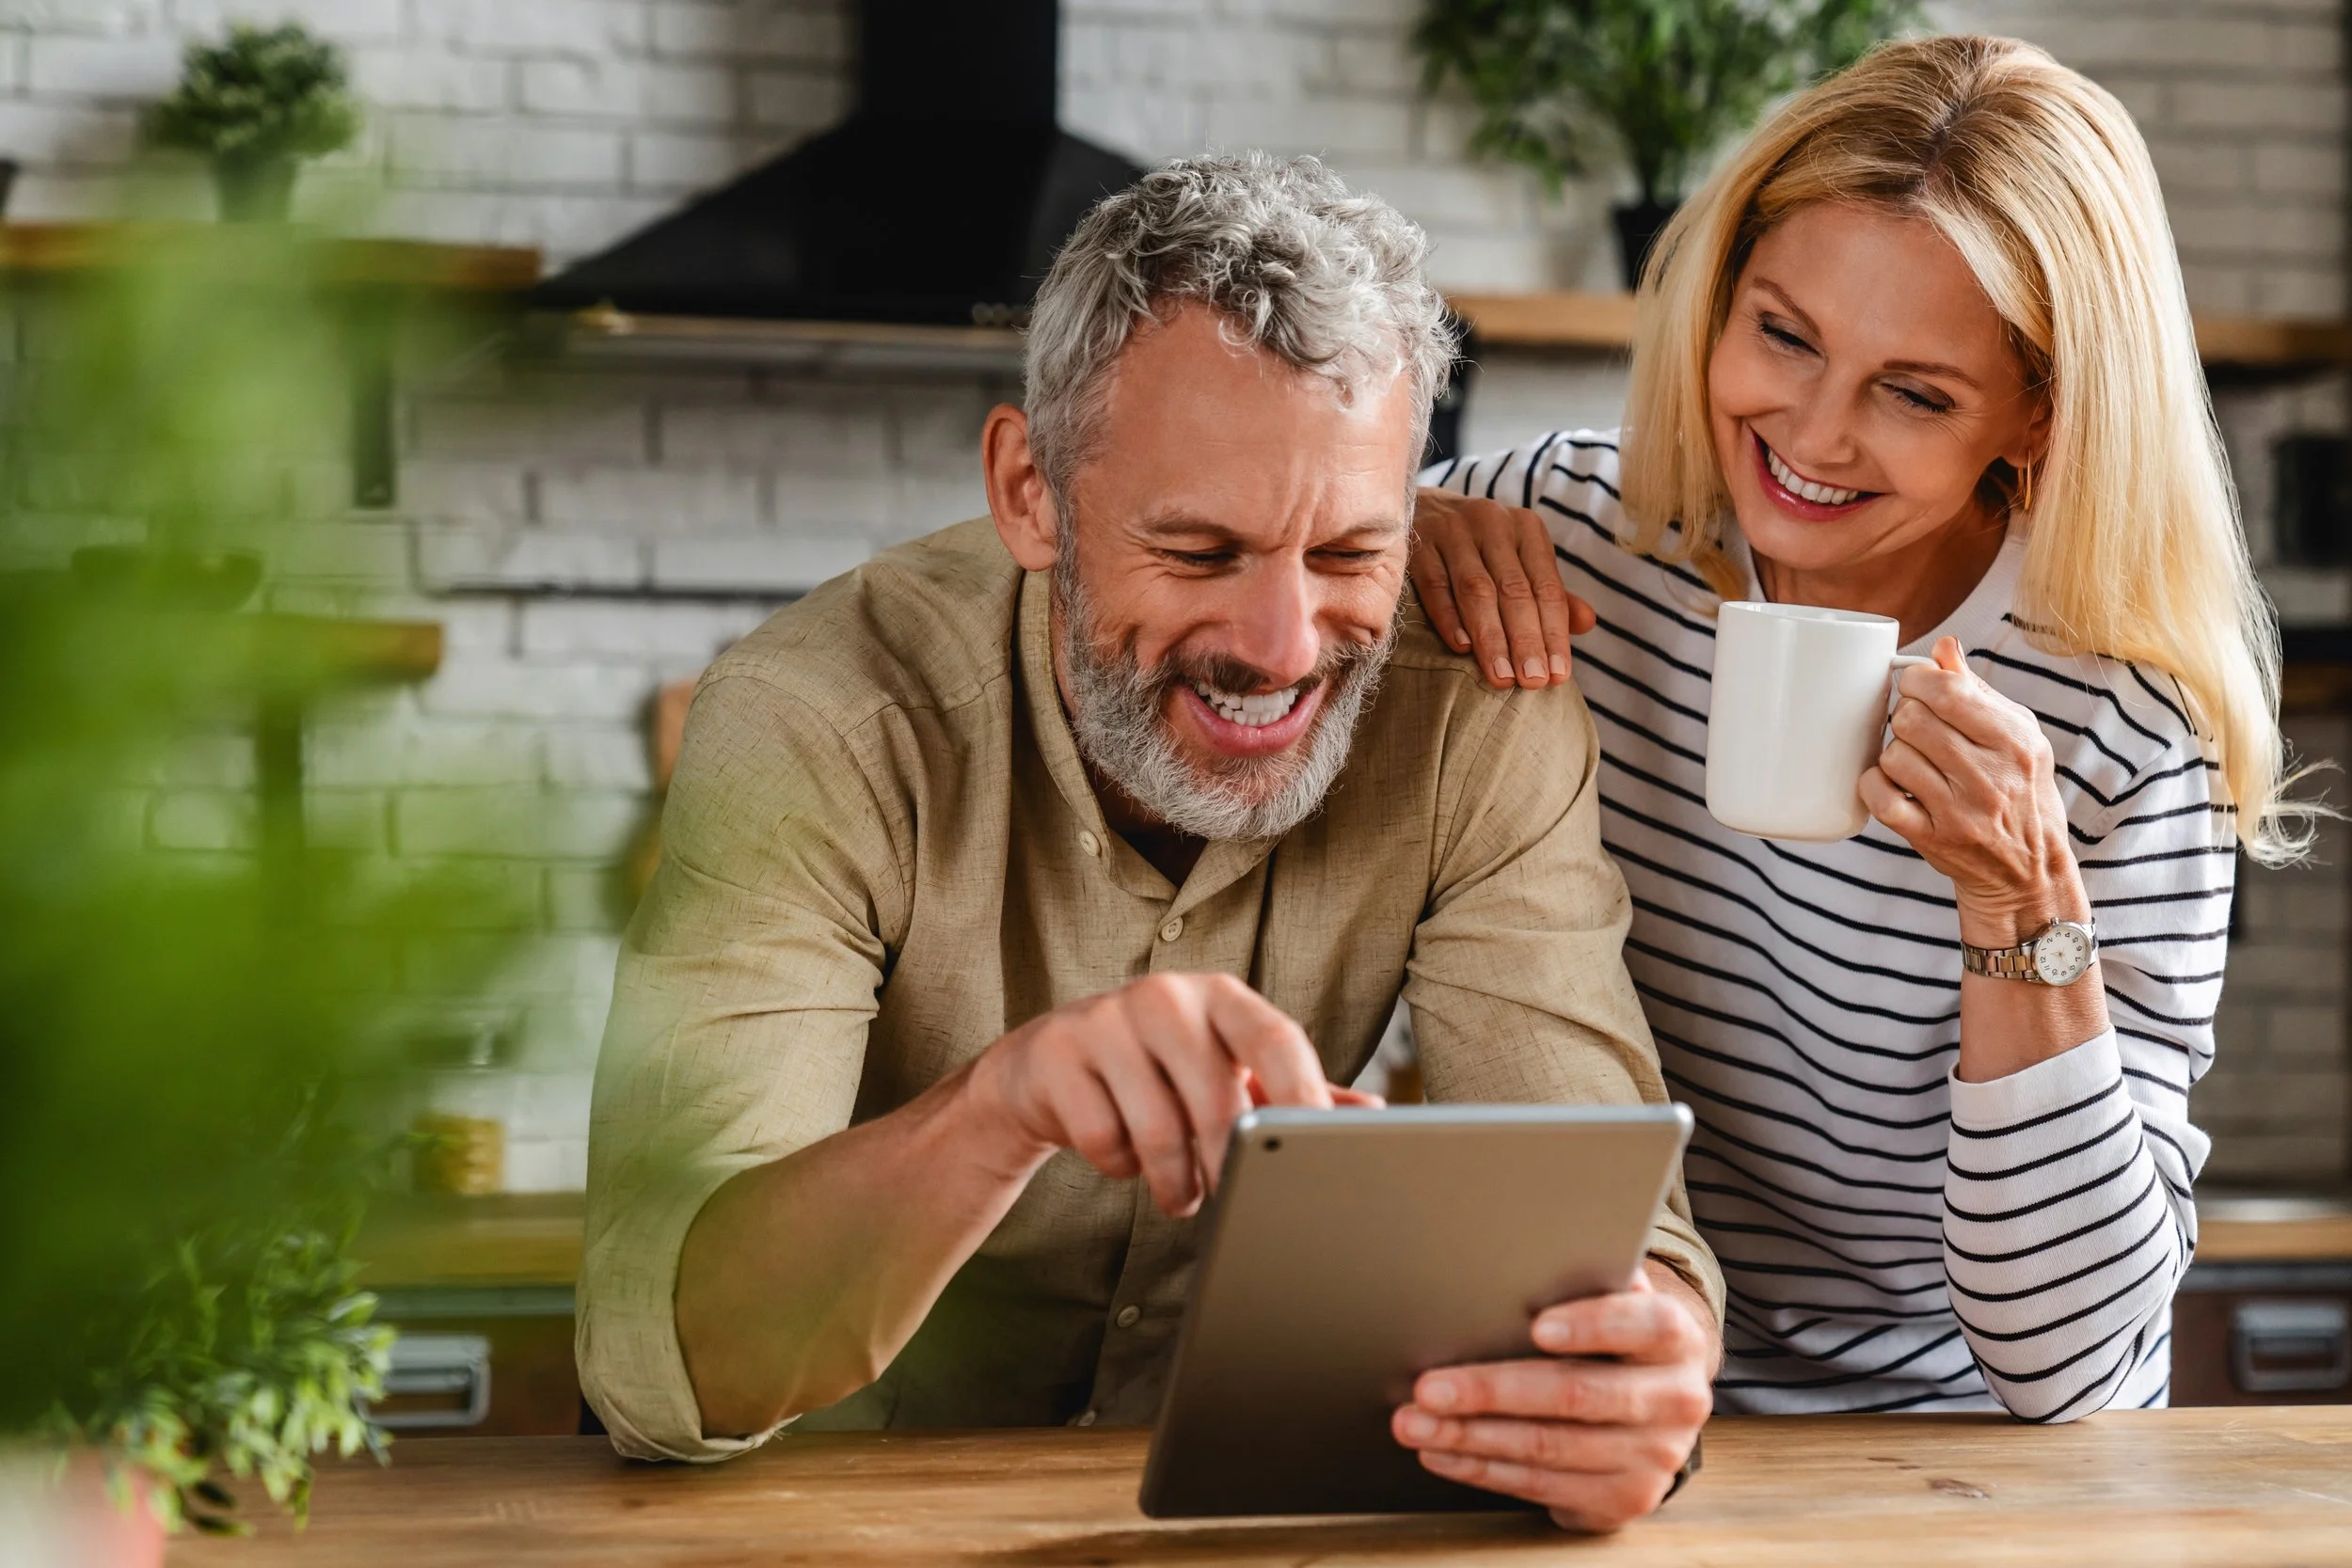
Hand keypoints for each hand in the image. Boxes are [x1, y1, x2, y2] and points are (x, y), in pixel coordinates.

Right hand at [962, 973, 1376, 1217]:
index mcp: (1221, 997)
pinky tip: (1122, 1157)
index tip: (1319, 1150)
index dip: (1304, 1095)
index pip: (1276, 1038)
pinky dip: (1118, 1168)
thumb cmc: (1157, 1071)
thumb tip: (1371, 1113)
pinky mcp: (1057, 1053)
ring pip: (1157, 1131)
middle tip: (1228, 1199)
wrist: (1046, 1067)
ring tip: (1181, 1194)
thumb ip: (1290, 1090)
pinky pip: (1103, 1139)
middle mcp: (1166, 995)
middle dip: (1228, 1167)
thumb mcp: (1225, 1069)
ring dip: (1175, 1183)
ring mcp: (1105, 1019)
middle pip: (1218, 1099)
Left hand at [1390, 1264, 1714, 1532]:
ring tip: (1415, 1422)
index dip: (1593, 1325)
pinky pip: (1541, 1485)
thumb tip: (1500, 1265)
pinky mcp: (1623, 1499)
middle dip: (1492, 1390)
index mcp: (1675, 1339)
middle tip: (1429, 1387)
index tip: (1537, 1326)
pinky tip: (1442, 1452)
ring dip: (1471, 1436)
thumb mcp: (1611, 1302)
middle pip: (1577, 1394)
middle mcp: (1675, 1400)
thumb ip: (1580, 1283)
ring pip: (1548, 1446)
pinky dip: (1482, 1468)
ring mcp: (1653, 1457)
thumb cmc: (1613, 1338)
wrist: (1655, 1407)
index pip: (1647, 1325)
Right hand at [1411, 487, 1594, 689]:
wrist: (1422, 507)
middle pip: (1513, 590)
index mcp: (1526, 528)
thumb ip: (1549, 592)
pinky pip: (1435, 586)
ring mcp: (1452, 531)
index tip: (1558, 675)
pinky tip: (1461, 647)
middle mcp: (1492, 523)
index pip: (1546, 587)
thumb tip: (1587, 623)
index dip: (1554, 633)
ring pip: (1476, 590)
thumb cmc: (1480, 545)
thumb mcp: (1520, 559)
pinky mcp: (1418, 544)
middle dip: (1525, 640)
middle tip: (1532, 681)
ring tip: (1501, 677)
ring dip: (1490, 637)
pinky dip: (1449, 618)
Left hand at [1860, 636, 2085, 942]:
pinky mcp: (1933, 839)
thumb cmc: (2021, 791)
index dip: (1917, 680)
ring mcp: (1961, 811)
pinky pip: (1881, 798)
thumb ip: (1978, 691)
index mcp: (2015, 742)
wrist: (2028, 870)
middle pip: (1912, 720)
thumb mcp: (2018, 737)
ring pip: (1894, 756)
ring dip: (1894, 753)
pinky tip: (1891, 783)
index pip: (1948, 691)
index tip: (1915, 686)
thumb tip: (1943, 647)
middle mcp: (1991, 776)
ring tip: (1913, 760)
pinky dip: (1875, 785)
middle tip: (1915, 727)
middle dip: (1905, 715)